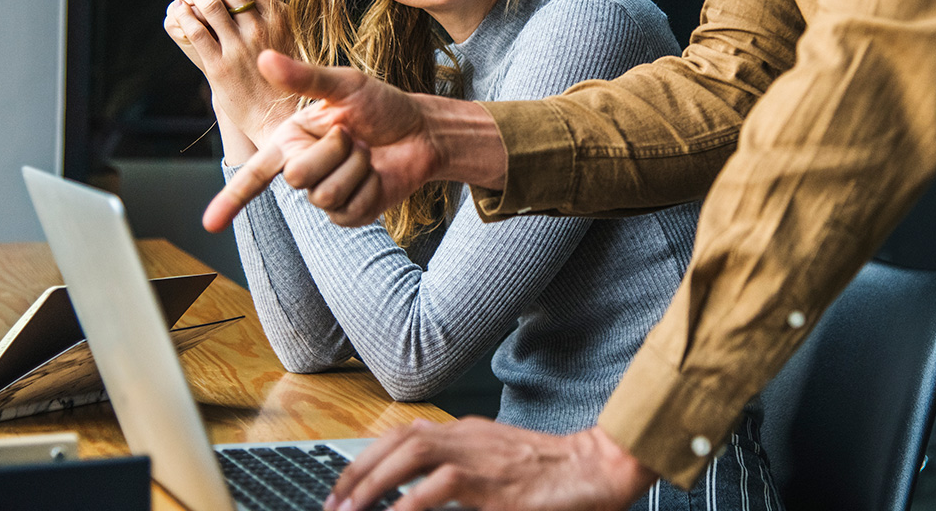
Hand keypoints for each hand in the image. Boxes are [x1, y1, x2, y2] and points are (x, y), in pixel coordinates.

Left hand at [163, 0, 291, 147]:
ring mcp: (239, 49)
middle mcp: (260, 31)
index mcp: (279, 19)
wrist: (278, 115)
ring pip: (210, 5)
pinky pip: (196, 32)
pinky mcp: (219, 67)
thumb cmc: (282, 70)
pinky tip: (180, 10)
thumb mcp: (283, 30)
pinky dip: (184, 15)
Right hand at [203, 51, 459, 230]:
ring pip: (325, 194)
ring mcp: (326, 195)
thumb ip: (304, 77)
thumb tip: (263, 58)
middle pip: (297, 177)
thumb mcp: (345, 85)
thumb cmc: (382, 105)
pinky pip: (350, 209)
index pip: (255, 174)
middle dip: (333, 151)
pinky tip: (377, 174)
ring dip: (355, 167)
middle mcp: (303, 169)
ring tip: (366, 152)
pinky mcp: (351, 214)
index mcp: (291, 140)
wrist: (421, 131)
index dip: (231, 200)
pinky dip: (370, 186)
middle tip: (353, 136)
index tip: (208, 224)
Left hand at [323, 420, 656, 510]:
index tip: (344, 486)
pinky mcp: (495, 482)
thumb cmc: (555, 474)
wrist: (600, 468)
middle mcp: (469, 436)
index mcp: (468, 433)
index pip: (405, 433)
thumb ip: (464, 476)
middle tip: (334, 502)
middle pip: (399, 439)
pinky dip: (412, 502)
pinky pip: (443, 485)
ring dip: (375, 481)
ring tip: (351, 510)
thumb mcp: (501, 468)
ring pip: (413, 453)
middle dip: (359, 469)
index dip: (368, 457)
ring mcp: (482, 455)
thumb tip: (424, 496)